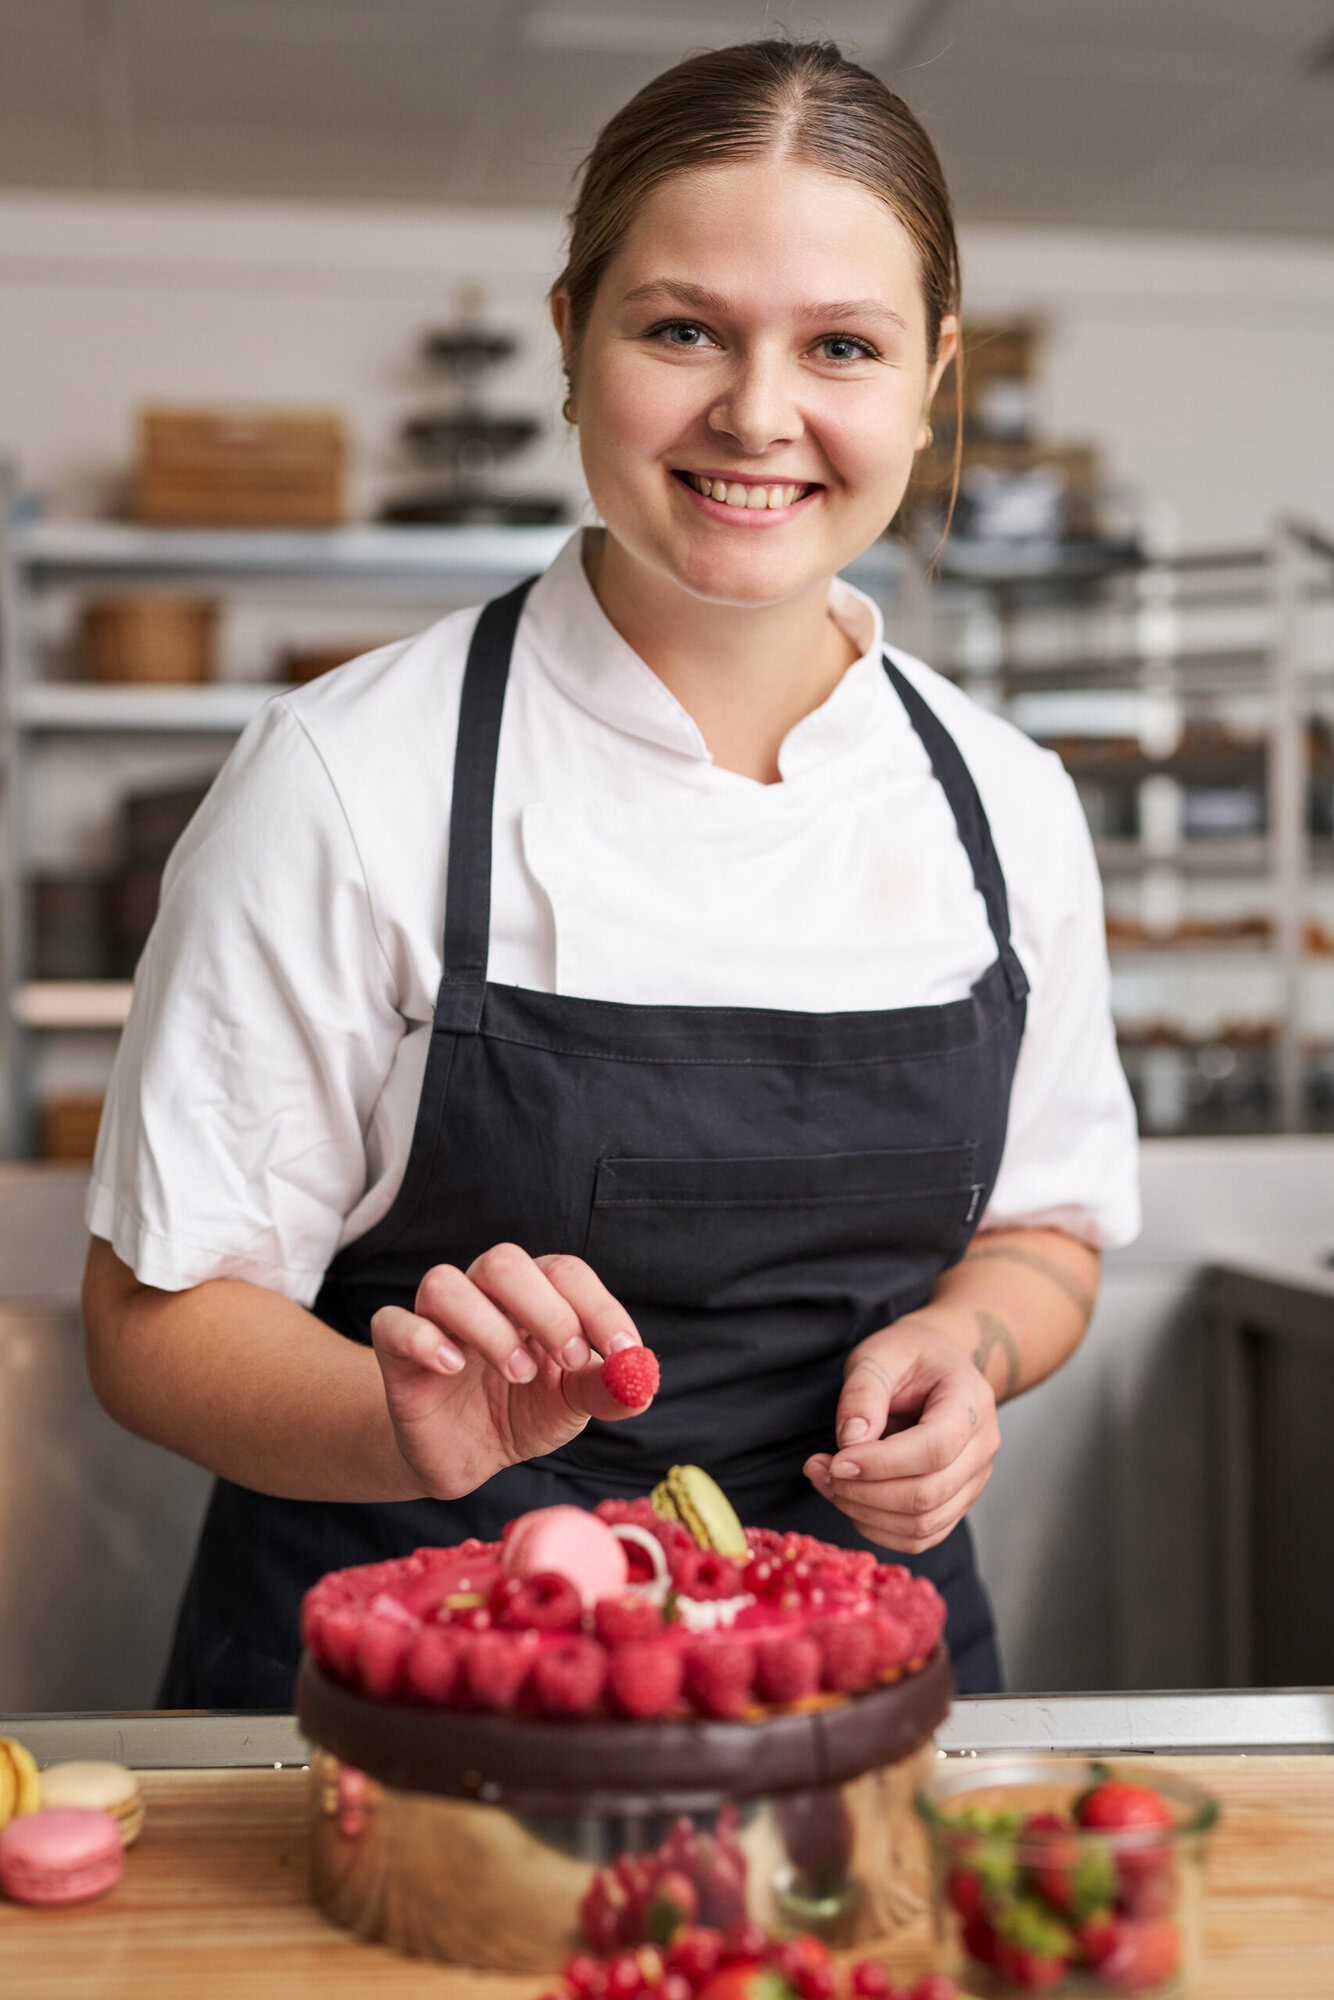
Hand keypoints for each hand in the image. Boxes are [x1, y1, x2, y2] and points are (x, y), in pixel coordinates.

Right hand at [370, 1246, 644, 1501]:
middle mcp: (484, 1294)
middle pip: (504, 1262)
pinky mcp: (397, 1351)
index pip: (565, 1273)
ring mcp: (437, 1319)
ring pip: (445, 1283)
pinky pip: (394, 1322)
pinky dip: (422, 1338)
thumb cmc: (521, 1411)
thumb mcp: (570, 1406)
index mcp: (534, 1295)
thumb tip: (642, 1385)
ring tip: (517, 1372)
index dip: (598, 1306)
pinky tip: (451, 1368)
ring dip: (488, 1325)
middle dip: (545, 1309)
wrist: (464, 1455)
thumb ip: (605, 1391)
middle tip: (569, 1359)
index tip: (624, 1350)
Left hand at [803, 1316, 999, 1553]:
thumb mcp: (880, 1353)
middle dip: (864, 1492)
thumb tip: (851, 1441)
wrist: (937, 1366)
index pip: (935, 1449)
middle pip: (928, 1495)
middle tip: (820, 1470)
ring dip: (865, 1514)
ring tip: (826, 1482)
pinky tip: (849, 1500)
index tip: (836, 1460)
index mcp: (971, 1402)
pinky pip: (920, 1537)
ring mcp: (974, 1481)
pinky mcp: (956, 1503)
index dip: (881, 1463)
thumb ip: (864, 1391)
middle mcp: (983, 1447)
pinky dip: (878, 1528)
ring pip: (923, 1525)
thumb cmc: (909, 1356)